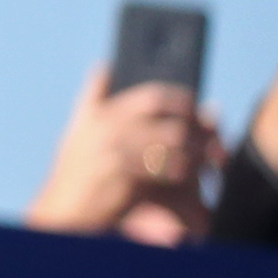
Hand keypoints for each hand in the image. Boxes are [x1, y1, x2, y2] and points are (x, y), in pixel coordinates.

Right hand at [29, 67, 219, 246]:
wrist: (61, 212)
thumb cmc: (74, 173)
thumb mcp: (78, 131)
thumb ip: (93, 99)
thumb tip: (104, 66)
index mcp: (101, 116)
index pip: (153, 98)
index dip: (182, 103)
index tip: (198, 111)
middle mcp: (107, 132)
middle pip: (172, 125)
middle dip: (200, 136)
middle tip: (216, 147)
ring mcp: (114, 156)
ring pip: (174, 151)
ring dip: (198, 158)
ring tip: (210, 165)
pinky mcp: (123, 181)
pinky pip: (165, 175)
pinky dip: (184, 178)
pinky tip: (192, 183)